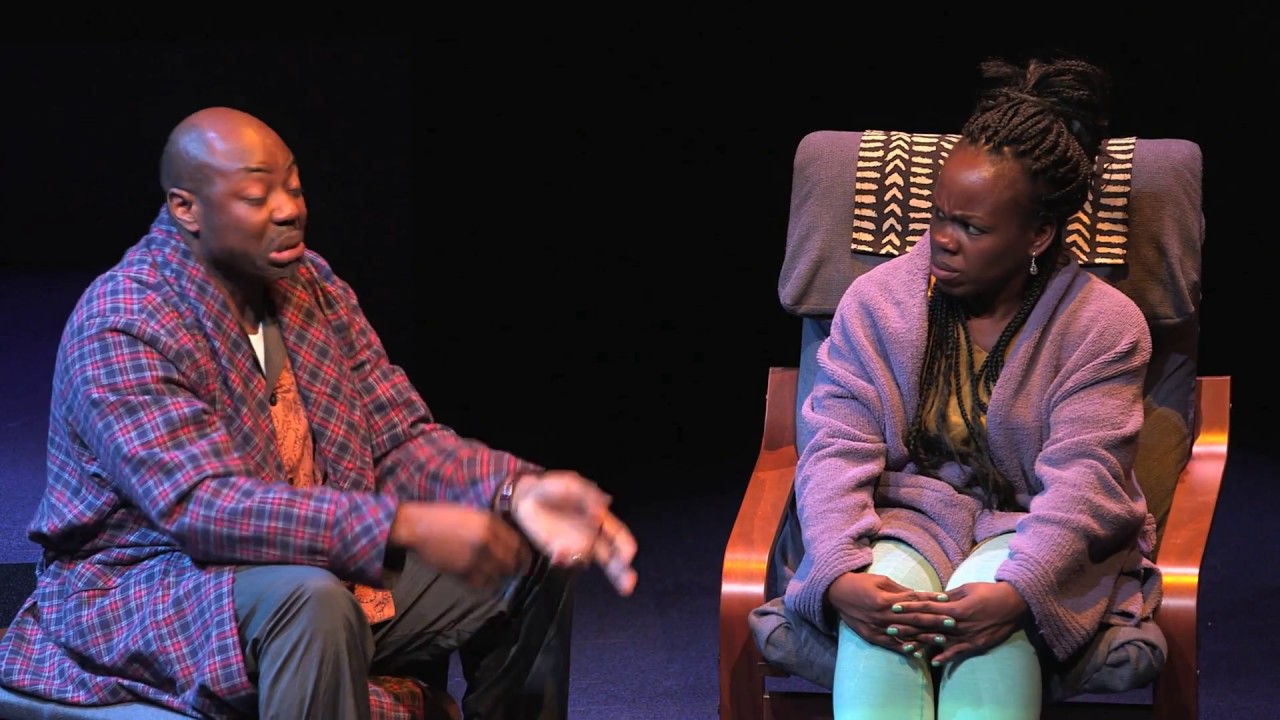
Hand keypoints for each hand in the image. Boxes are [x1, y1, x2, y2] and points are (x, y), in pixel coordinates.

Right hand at [389, 501, 530, 590]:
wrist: (417, 526)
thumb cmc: (443, 517)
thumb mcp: (473, 514)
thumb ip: (492, 525)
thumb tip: (509, 541)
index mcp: (491, 523)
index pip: (518, 545)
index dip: (524, 556)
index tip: (523, 561)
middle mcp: (487, 540)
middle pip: (511, 563)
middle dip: (513, 569)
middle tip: (512, 573)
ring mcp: (474, 556)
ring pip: (497, 575)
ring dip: (499, 578)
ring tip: (496, 577)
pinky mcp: (462, 570)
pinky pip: (481, 583)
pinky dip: (483, 584)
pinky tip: (481, 580)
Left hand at [511, 470, 638, 595]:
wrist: (524, 496)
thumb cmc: (551, 487)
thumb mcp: (571, 484)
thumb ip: (589, 493)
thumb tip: (604, 507)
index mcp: (600, 517)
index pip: (618, 534)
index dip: (625, 545)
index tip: (628, 556)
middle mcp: (591, 534)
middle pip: (610, 555)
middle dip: (620, 571)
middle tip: (627, 584)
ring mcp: (574, 544)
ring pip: (587, 559)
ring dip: (584, 561)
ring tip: (572, 555)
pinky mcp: (557, 550)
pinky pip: (565, 559)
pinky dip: (564, 559)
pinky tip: (558, 556)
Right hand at [826, 572, 950, 655]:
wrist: (836, 593)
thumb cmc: (860, 583)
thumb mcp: (881, 581)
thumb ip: (900, 591)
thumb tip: (920, 596)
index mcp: (885, 600)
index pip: (914, 602)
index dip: (932, 603)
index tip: (948, 604)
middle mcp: (882, 616)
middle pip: (913, 620)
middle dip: (934, 622)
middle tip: (953, 624)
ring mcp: (876, 628)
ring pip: (905, 635)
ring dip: (924, 638)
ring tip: (942, 640)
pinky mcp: (870, 636)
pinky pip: (890, 644)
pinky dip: (903, 648)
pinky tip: (917, 652)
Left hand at [896, 581, 1028, 664]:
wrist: (1014, 605)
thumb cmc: (990, 592)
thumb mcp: (968, 588)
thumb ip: (950, 595)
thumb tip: (934, 597)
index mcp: (955, 607)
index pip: (927, 607)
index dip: (909, 607)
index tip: (894, 607)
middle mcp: (958, 623)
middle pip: (928, 625)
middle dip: (908, 626)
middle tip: (888, 627)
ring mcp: (966, 636)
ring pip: (939, 640)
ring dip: (920, 642)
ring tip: (902, 645)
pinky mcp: (975, 645)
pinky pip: (958, 652)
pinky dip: (945, 657)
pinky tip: (932, 661)